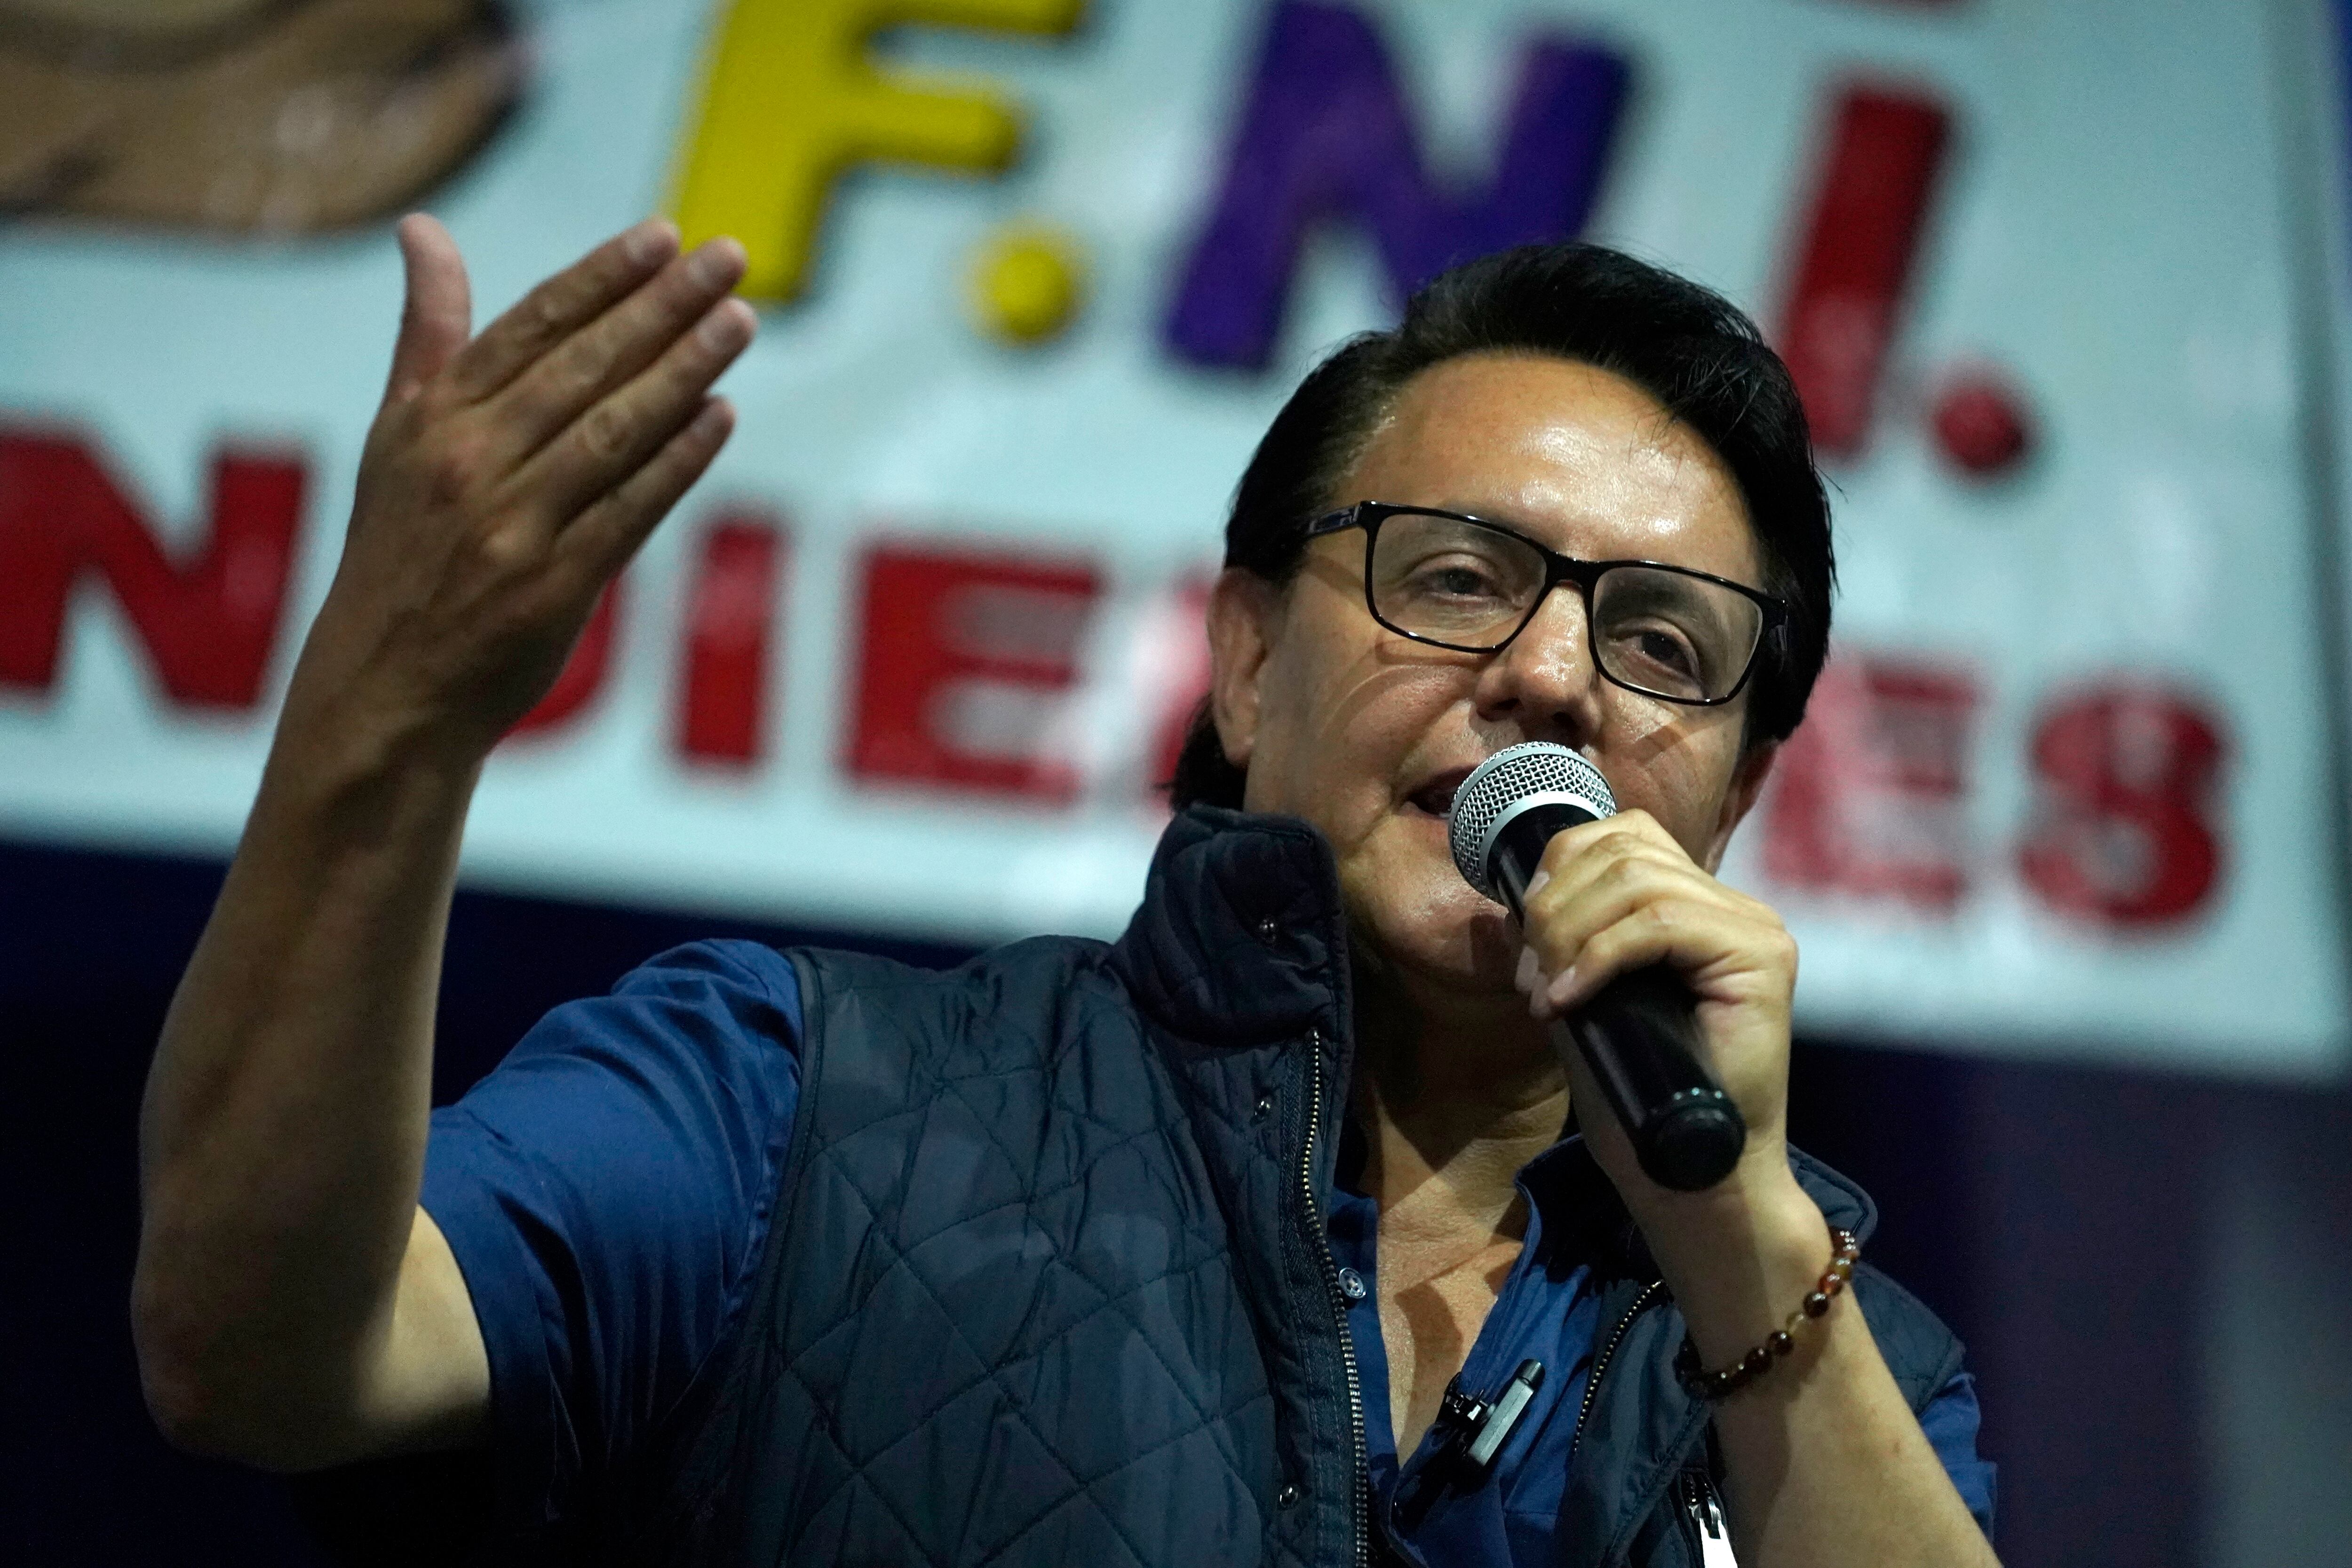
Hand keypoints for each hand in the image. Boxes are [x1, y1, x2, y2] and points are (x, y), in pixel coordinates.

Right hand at [282, 213, 752, 762]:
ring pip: (615, 430)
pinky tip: (721, 415)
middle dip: (662, 307)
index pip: (530, 325)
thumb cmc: (398, 552)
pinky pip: (630, 510)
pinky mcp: (554, 586)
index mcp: (433, 419)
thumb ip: (428, 337)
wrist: (384, 687)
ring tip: (739, 322)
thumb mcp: (394, 438)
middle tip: (729, 259)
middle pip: (584, 366)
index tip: (663, 236)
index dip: (602, 277)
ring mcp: (513, 525)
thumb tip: (423, 229)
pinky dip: (679, 461)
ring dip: (685, 370)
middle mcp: (470, 462)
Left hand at [1512, 810, 1814, 1240]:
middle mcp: (1735, 907)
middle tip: (1530, 980)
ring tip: (1547, 994)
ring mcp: (1754, 928)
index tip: (1525, 940)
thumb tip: (1515, 900)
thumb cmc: (1638, 1097)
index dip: (1559, 870)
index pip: (1624, 836)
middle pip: (1624, 851)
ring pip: (1637, 881)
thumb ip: (1566, 946)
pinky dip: (1597, 958)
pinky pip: (1659, 924)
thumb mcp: (1586, 1000)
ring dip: (1569, 934)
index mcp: (1699, 906)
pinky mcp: (1761, 958)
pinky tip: (1568, 1001)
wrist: (1692, 1173)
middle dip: (1555, 909)